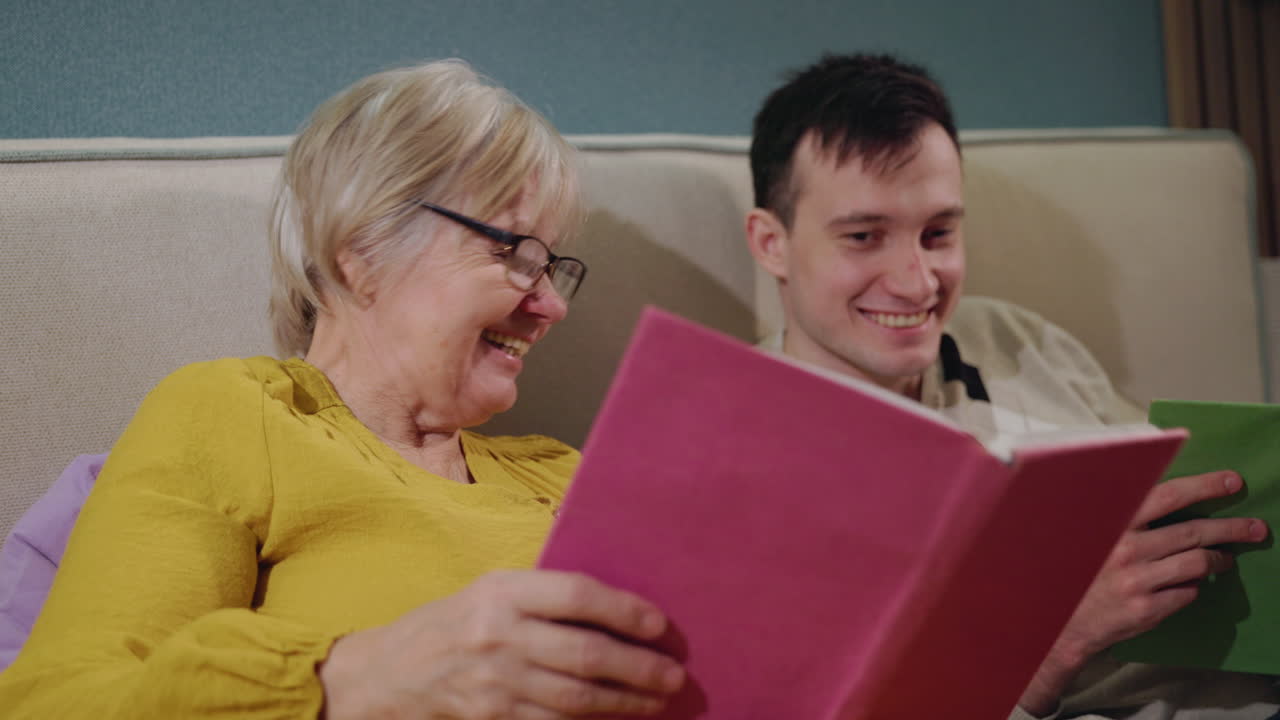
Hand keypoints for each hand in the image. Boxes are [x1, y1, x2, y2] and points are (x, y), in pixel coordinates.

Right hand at [319, 569, 683, 718]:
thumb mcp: (493, 589)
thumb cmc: (457, 622)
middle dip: (638, 667)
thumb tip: (619, 602)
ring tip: (658, 699)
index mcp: (503, 593)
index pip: (576, 595)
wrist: (391, 674)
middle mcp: (499, 637)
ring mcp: (496, 685)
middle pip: (584, 654)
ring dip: (625, 702)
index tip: (659, 624)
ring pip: (576, 698)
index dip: (624, 610)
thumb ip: (545, 593)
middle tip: (673, 674)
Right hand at [1018, 470, 1267, 715]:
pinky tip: (1188, 584)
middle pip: (1193, 531)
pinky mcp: (1146, 609)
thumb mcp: (1093, 535)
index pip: (1167, 496)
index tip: (1231, 482)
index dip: (1203, 486)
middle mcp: (1126, 549)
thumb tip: (1173, 504)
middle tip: (1256, 528)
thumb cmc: (1078, 571)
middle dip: (1231, 528)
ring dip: (1219, 560)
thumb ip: (1125, 519)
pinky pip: (1187, 593)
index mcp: (1115, 524)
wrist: (1059, 620)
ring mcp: (1137, 581)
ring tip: (1226, 559)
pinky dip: (1193, 587)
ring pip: (1198, 563)